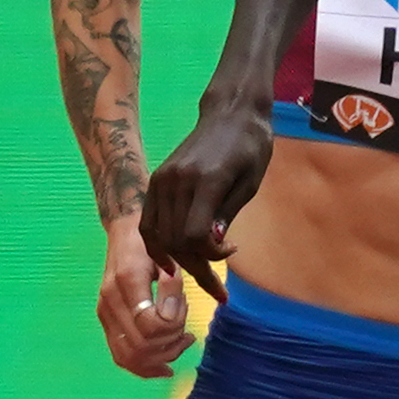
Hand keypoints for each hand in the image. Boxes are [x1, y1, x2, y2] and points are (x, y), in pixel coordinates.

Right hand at [94, 216, 195, 376]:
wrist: (126, 233)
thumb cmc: (152, 241)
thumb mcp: (170, 254)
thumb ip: (175, 284)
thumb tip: (183, 308)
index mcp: (127, 280)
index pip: (150, 323)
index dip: (174, 323)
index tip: (185, 306)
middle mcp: (110, 299)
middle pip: (143, 344)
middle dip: (172, 341)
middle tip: (188, 330)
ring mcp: (105, 312)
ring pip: (131, 356)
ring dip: (162, 355)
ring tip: (183, 342)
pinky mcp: (106, 321)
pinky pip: (120, 355)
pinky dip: (144, 367)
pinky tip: (165, 367)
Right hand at [141, 100, 270, 289]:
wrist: (231, 114)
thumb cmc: (251, 148)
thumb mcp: (251, 183)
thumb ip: (228, 213)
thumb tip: (214, 245)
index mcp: (205, 180)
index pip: (194, 235)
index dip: (210, 255)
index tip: (231, 250)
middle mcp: (176, 181)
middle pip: (175, 240)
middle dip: (196, 266)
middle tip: (217, 283)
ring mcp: (161, 180)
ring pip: (159, 235)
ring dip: (178, 259)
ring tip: (200, 271)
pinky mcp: (155, 180)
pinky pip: (148, 222)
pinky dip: (158, 244)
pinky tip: (172, 260)